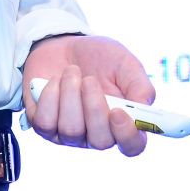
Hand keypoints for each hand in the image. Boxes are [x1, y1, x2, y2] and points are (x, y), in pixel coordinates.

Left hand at [22, 34, 152, 157]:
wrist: (63, 45)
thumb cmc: (99, 57)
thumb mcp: (124, 63)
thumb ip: (139, 84)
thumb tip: (144, 106)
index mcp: (123, 121)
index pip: (132, 146)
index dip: (127, 135)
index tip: (118, 112)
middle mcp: (97, 133)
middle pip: (100, 142)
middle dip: (94, 108)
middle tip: (89, 80)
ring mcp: (70, 134)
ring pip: (71, 130)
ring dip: (70, 94)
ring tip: (72, 72)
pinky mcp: (45, 127)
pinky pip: (45, 122)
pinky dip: (50, 96)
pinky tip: (54, 81)